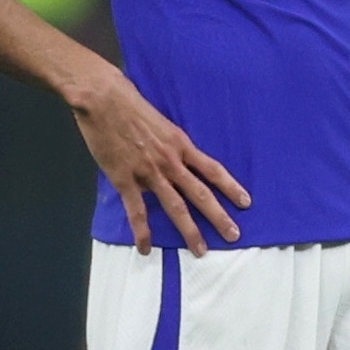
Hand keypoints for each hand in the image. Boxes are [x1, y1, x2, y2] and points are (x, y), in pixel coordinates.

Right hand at [73, 68, 249, 255]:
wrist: (104, 99)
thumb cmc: (130, 103)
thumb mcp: (162, 121)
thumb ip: (170, 142)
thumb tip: (177, 154)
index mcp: (181, 144)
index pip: (213, 169)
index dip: (231, 186)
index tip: (246, 202)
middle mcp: (171, 161)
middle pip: (201, 193)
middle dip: (219, 217)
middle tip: (234, 235)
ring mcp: (149, 172)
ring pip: (175, 206)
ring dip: (190, 230)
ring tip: (201, 250)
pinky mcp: (125, 179)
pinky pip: (137, 210)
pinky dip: (142, 231)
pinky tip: (146, 248)